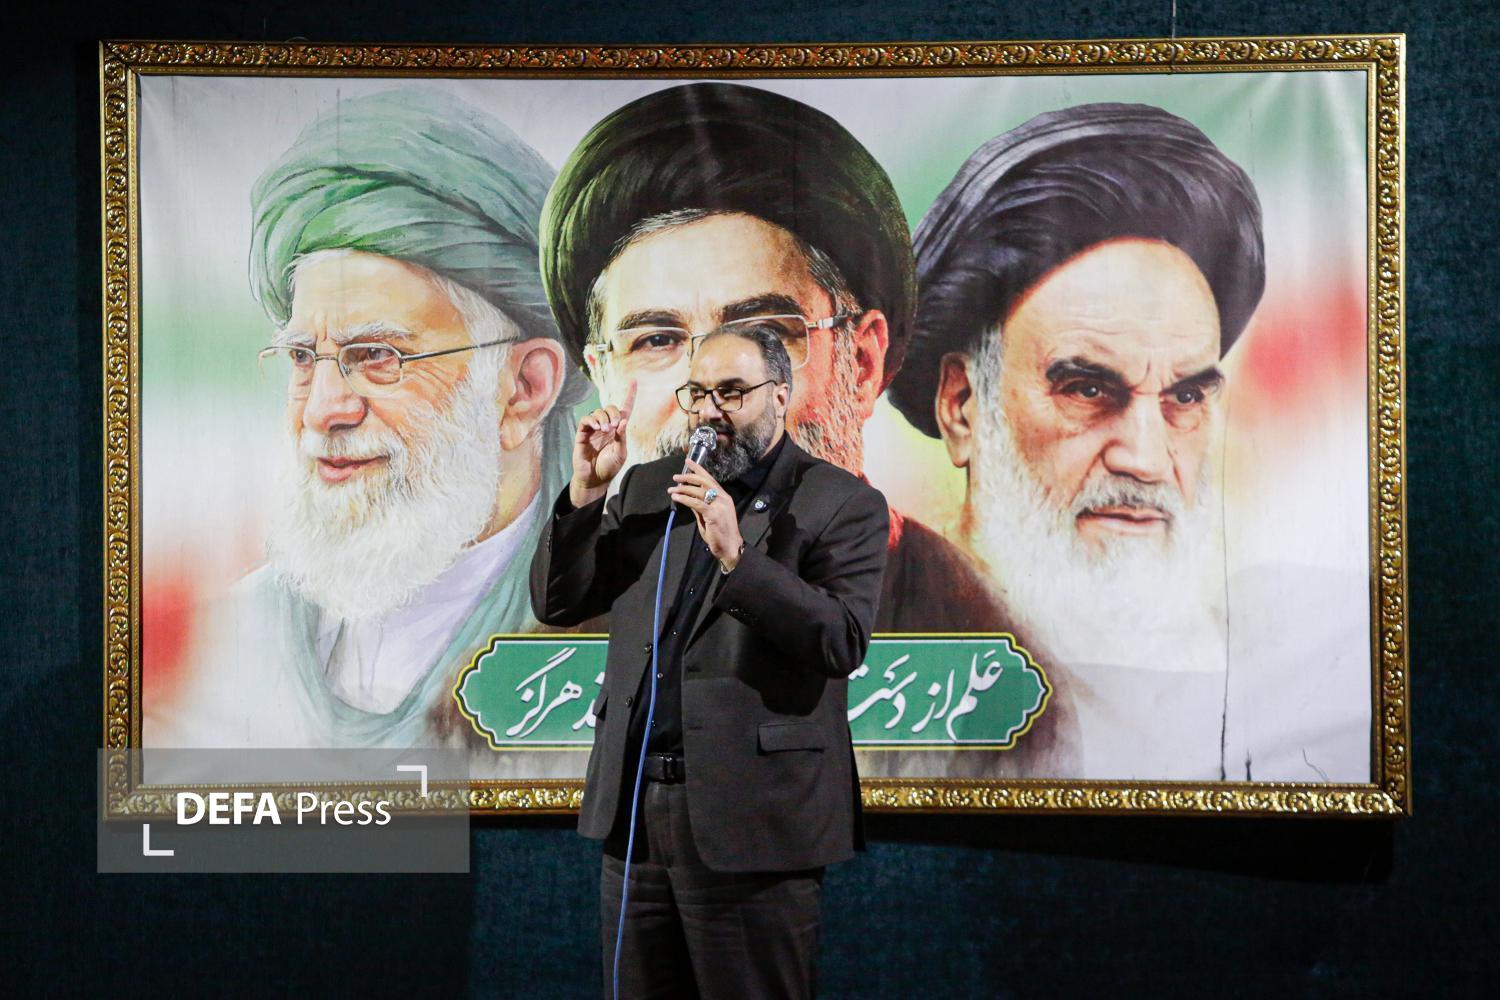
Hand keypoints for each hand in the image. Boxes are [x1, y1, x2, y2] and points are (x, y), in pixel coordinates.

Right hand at [570, 380, 635, 507]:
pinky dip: (592, 420)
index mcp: (618, 430)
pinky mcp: (583, 434)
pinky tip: (597, 428)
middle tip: (614, 426)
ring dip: (603, 417)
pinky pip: (586, 419)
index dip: (630, 395)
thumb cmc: (608, 467)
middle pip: (611, 408)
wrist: (594, 480)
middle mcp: (606, 427)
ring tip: (605, 430)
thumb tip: (622, 421)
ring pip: (598, 412)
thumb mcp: (620, 454)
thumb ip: (622, 438)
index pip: (625, 409)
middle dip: (613, 412)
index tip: (633, 381)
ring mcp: (594, 429)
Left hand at [668, 459, 744, 569]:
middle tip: (676, 477)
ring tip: (672, 490)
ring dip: (683, 489)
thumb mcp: (708, 517)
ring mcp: (719, 506)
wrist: (730, 547)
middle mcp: (723, 498)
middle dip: (688, 477)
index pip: (710, 479)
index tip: (688, 461)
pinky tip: (676, 498)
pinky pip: (696, 503)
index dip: (699, 469)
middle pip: (704, 481)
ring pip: (698, 491)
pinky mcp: (713, 514)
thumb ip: (699, 506)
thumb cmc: (720, 534)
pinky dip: (685, 499)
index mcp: (724, 497)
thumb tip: (687, 498)